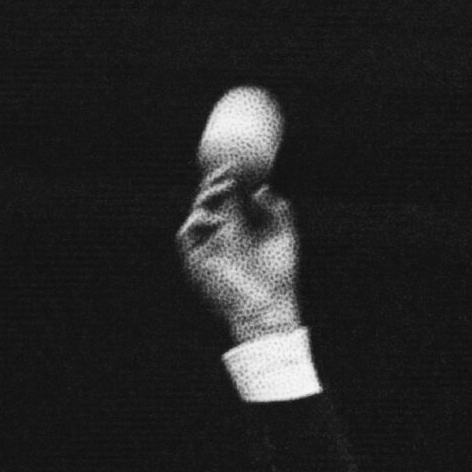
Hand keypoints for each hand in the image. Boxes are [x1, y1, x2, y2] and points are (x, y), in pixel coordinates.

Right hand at [176, 172, 301, 343]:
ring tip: (225, 189)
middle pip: (209, 201)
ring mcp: (207, 246)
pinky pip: (186, 234)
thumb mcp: (285, 237)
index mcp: (240, 228)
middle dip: (214, 183)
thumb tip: (262, 189)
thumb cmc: (279, 277)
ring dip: (207, 197)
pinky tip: (216, 219)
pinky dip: (197, 221)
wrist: (268, 306)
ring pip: (197, 213)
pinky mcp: (196, 260)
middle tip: (226, 171)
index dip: (228, 180)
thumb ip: (278, 211)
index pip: (228, 198)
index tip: (237, 165)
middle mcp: (221, 235)